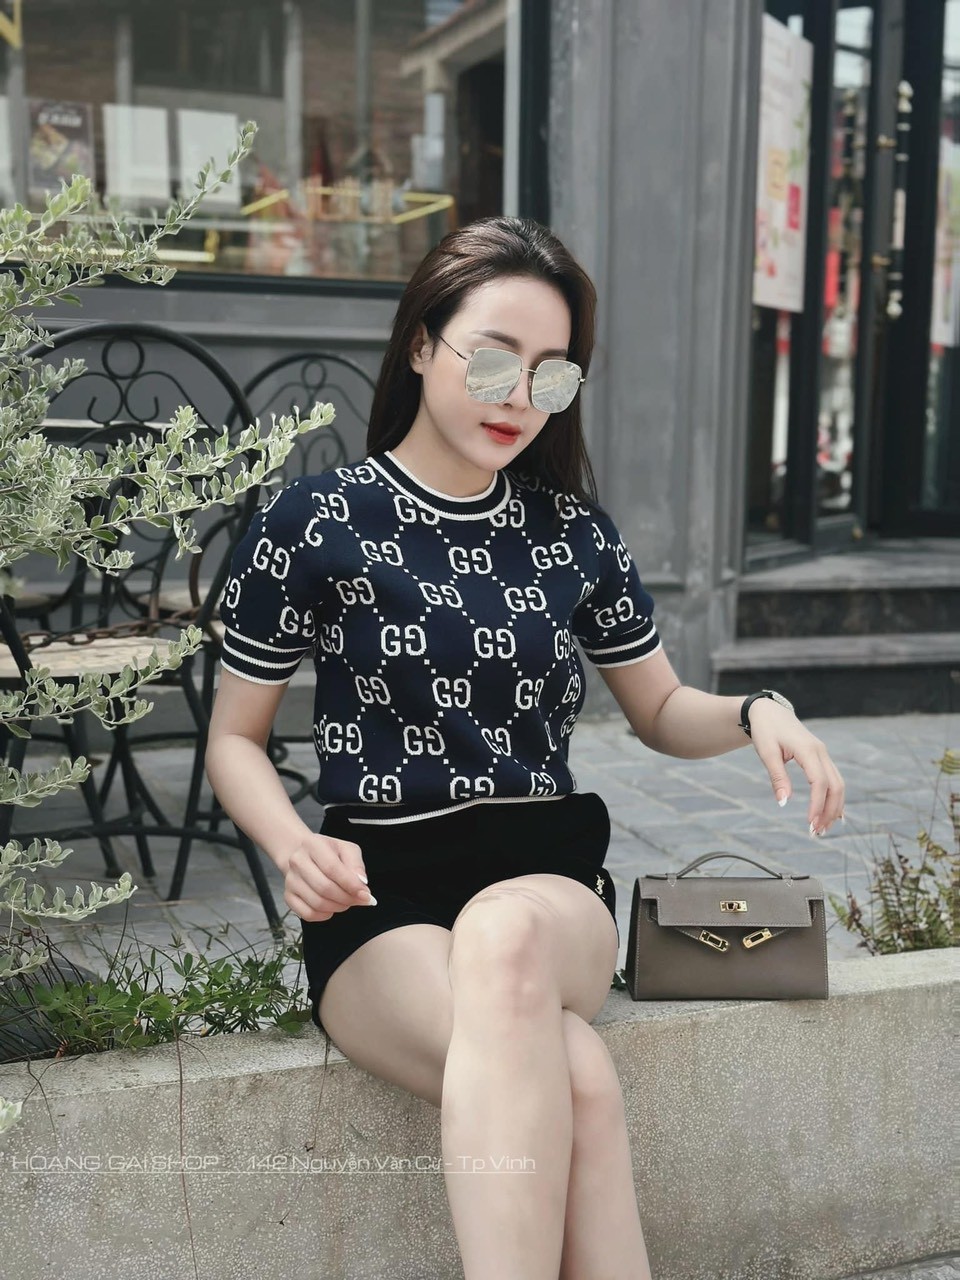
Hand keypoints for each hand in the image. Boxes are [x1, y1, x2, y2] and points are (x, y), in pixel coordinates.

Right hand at [282, 832, 375, 922]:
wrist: (303, 855)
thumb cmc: (328, 853)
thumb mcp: (347, 850)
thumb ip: (356, 865)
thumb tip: (361, 884)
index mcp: (313, 845)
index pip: (332, 868)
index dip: (351, 885)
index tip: (366, 895)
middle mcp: (297, 862)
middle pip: (324, 888)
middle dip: (347, 898)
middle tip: (360, 900)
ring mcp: (291, 880)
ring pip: (317, 903)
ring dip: (338, 907)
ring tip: (347, 901)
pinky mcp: (288, 896)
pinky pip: (308, 914)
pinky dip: (324, 915)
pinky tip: (332, 906)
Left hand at [746, 699, 844, 835]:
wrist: (770, 712)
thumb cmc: (766, 730)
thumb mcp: (767, 753)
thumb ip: (777, 777)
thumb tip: (784, 803)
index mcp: (808, 750)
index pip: (819, 782)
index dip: (817, 804)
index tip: (810, 822)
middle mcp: (821, 752)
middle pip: (835, 786)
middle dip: (829, 811)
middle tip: (816, 832)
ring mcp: (824, 754)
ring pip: (838, 784)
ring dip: (833, 807)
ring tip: (822, 828)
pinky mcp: (821, 757)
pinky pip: (833, 779)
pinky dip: (834, 798)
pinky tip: (831, 814)